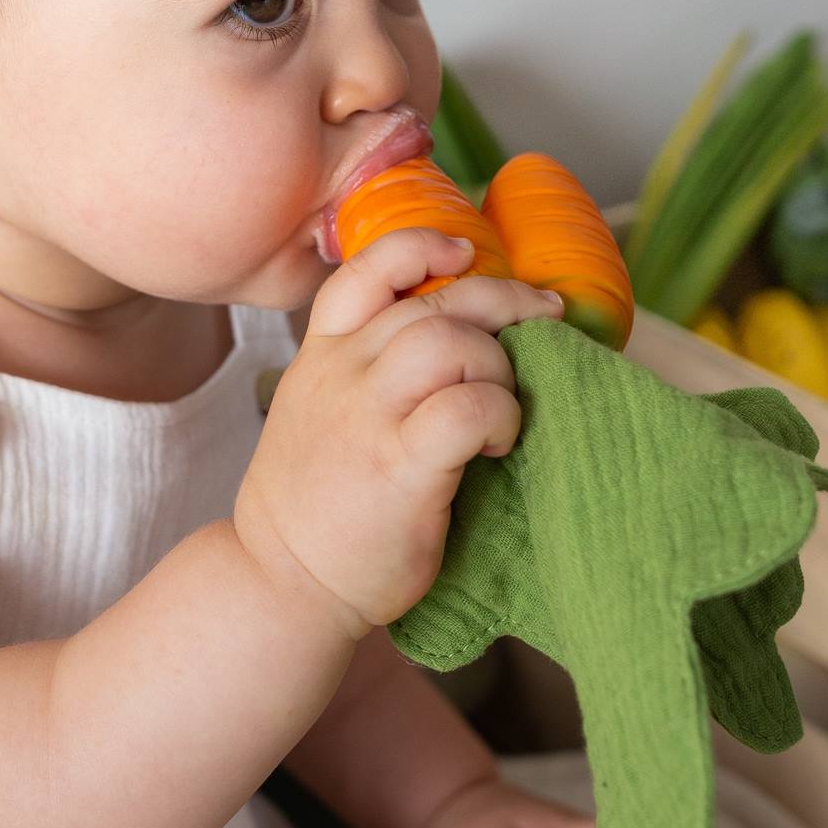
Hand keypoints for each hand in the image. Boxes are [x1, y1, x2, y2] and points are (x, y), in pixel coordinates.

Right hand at [234, 227, 564, 641]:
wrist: (283, 581)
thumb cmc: (318, 505)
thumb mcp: (319, 413)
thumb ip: (365, 371)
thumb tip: (455, 337)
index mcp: (321, 355)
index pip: (366, 270)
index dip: (422, 246)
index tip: (464, 250)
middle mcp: (342, 373)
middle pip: (435, 301)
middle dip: (504, 300)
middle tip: (545, 319)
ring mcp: (367, 417)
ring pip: (451, 340)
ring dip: (497, 362)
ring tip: (503, 401)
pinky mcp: (400, 466)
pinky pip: (467, 406)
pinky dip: (498, 414)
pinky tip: (498, 442)